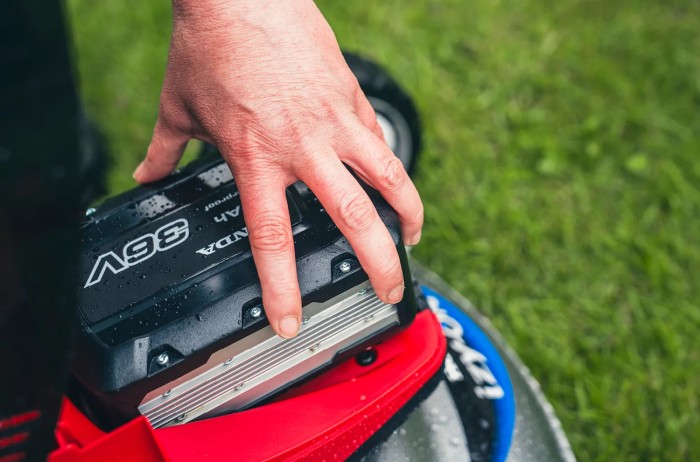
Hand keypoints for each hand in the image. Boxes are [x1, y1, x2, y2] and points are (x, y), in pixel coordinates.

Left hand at [133, 0, 422, 338]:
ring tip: (409, 238)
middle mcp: (304, 146)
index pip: (273, 239)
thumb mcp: (178, 106)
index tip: (292, 320)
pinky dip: (386, 166)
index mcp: (256, 158)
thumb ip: (164, 150)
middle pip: (353, 218)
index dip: (283, 288)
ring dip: (405, 214)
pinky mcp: (351, 96)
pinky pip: (376, 140)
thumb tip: (147, 175)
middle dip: (378, 264)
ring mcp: (335, 120)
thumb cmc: (210, 45)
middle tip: (388, 290)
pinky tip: (388, 181)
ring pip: (388, 177)